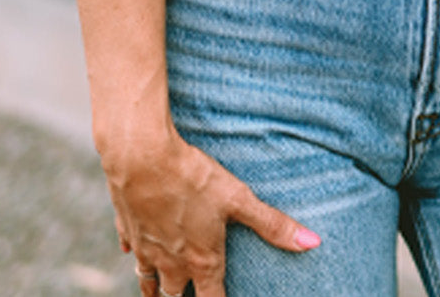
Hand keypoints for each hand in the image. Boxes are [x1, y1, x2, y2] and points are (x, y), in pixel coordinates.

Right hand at [105, 121, 319, 296]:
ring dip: (154, 289)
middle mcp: (170, 262)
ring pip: (147, 280)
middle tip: (188, 296)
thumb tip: (312, 243)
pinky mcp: (127, 227)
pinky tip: (133, 250)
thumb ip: (273, 224)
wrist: (140, 157)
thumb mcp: (238, 199)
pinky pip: (130, 248)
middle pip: (175, 295)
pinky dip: (134, 253)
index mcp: (200, 260)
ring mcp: (145, 247)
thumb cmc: (193, 177)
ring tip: (158, 296)